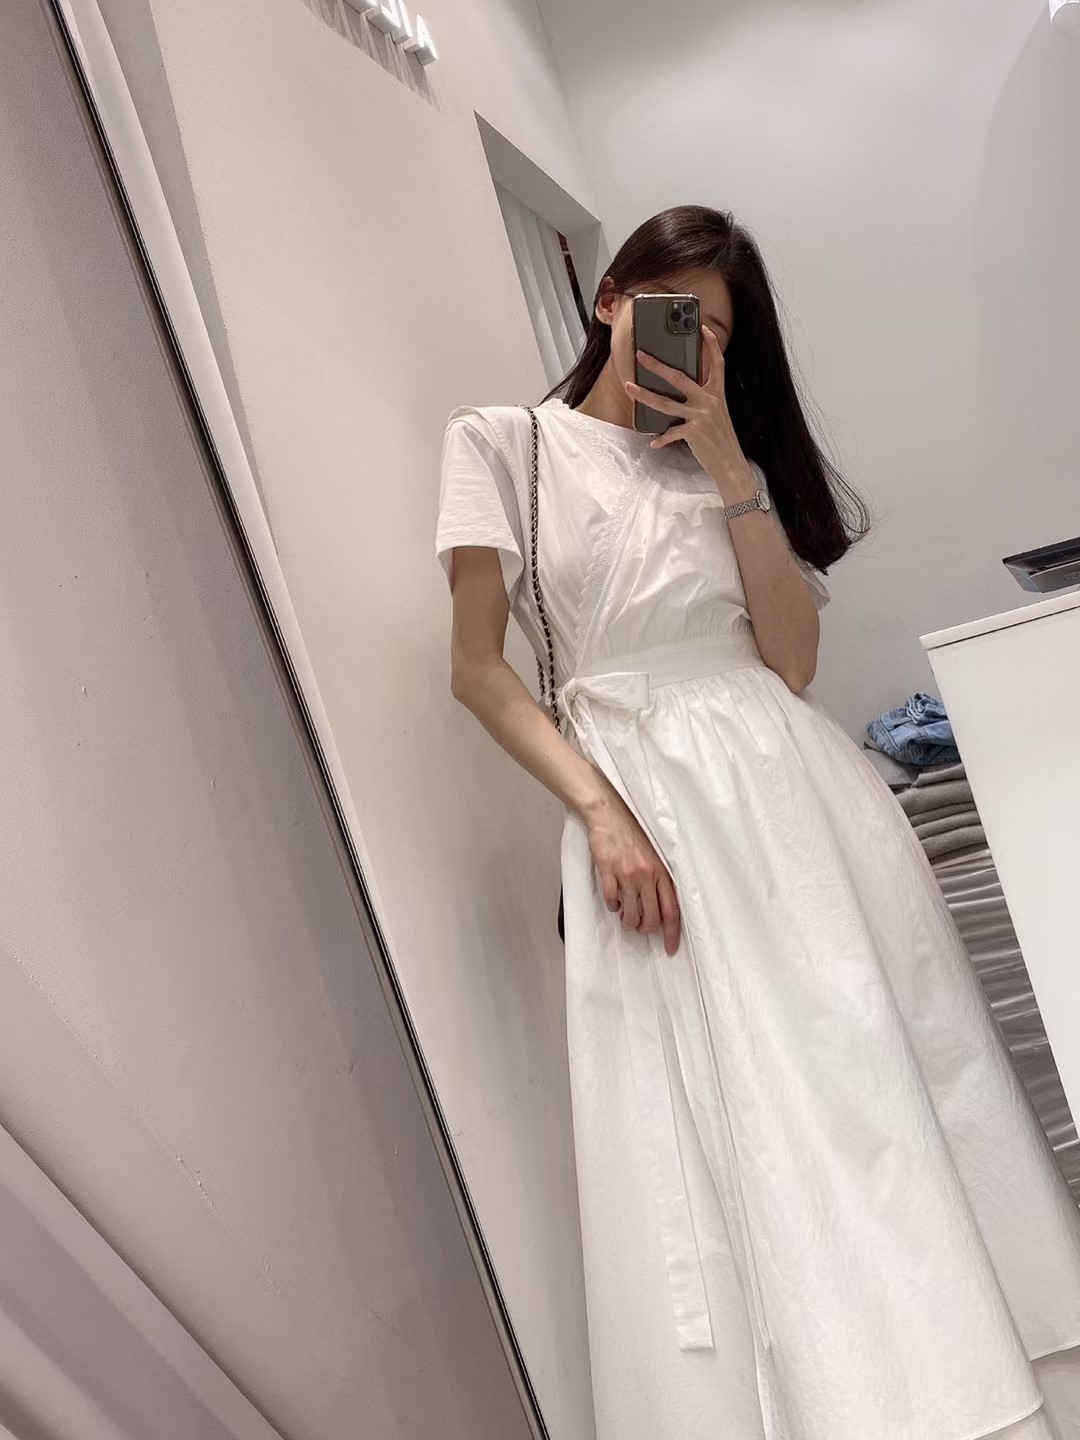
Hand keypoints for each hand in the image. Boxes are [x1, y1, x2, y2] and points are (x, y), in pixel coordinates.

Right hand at [585, 783, 681, 955]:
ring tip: (626, 918)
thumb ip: (660, 877)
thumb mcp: (656, 854)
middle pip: (651, 918)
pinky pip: (611, 900)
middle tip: (640, 928)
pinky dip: (612, 906)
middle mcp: (647, 875)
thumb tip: (661, 905)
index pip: (672, 910)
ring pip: (630, 914)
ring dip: (628, 922)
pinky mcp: (608, 870)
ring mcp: (627, 874)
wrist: (609, 812)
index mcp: (662, 871)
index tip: (671, 949)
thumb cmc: (633, 832)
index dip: (673, 934)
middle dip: (645, 929)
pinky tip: (614, 901)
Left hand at [625, 326, 755, 500]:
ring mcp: (701, 416)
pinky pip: (671, 433)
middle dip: (658, 365)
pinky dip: (661, 438)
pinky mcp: (695, 433)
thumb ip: (703, 400)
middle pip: (680, 377)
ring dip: (645, 395)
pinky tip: (653, 442)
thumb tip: (679, 392)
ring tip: (629, 387)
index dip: (711, 344)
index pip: (717, 363)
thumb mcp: (716, 414)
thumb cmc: (720, 439)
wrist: (731, 464)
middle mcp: (709, 401)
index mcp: (717, 394)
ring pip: (667, 402)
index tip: (702, 328)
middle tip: (641, 355)